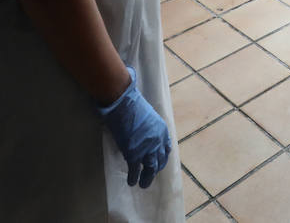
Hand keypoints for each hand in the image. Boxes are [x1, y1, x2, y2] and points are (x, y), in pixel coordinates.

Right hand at [97, 67, 170, 187]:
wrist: (123, 103)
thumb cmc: (132, 105)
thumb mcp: (148, 116)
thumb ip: (149, 128)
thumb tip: (143, 134)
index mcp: (162, 130)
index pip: (166, 148)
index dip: (163, 156)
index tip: (159, 161)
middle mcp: (158, 141)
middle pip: (160, 160)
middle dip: (156, 169)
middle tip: (151, 175)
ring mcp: (147, 149)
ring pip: (150, 169)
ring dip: (147, 178)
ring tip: (144, 184)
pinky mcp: (134, 154)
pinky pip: (135, 171)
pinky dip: (134, 178)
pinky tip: (131, 182)